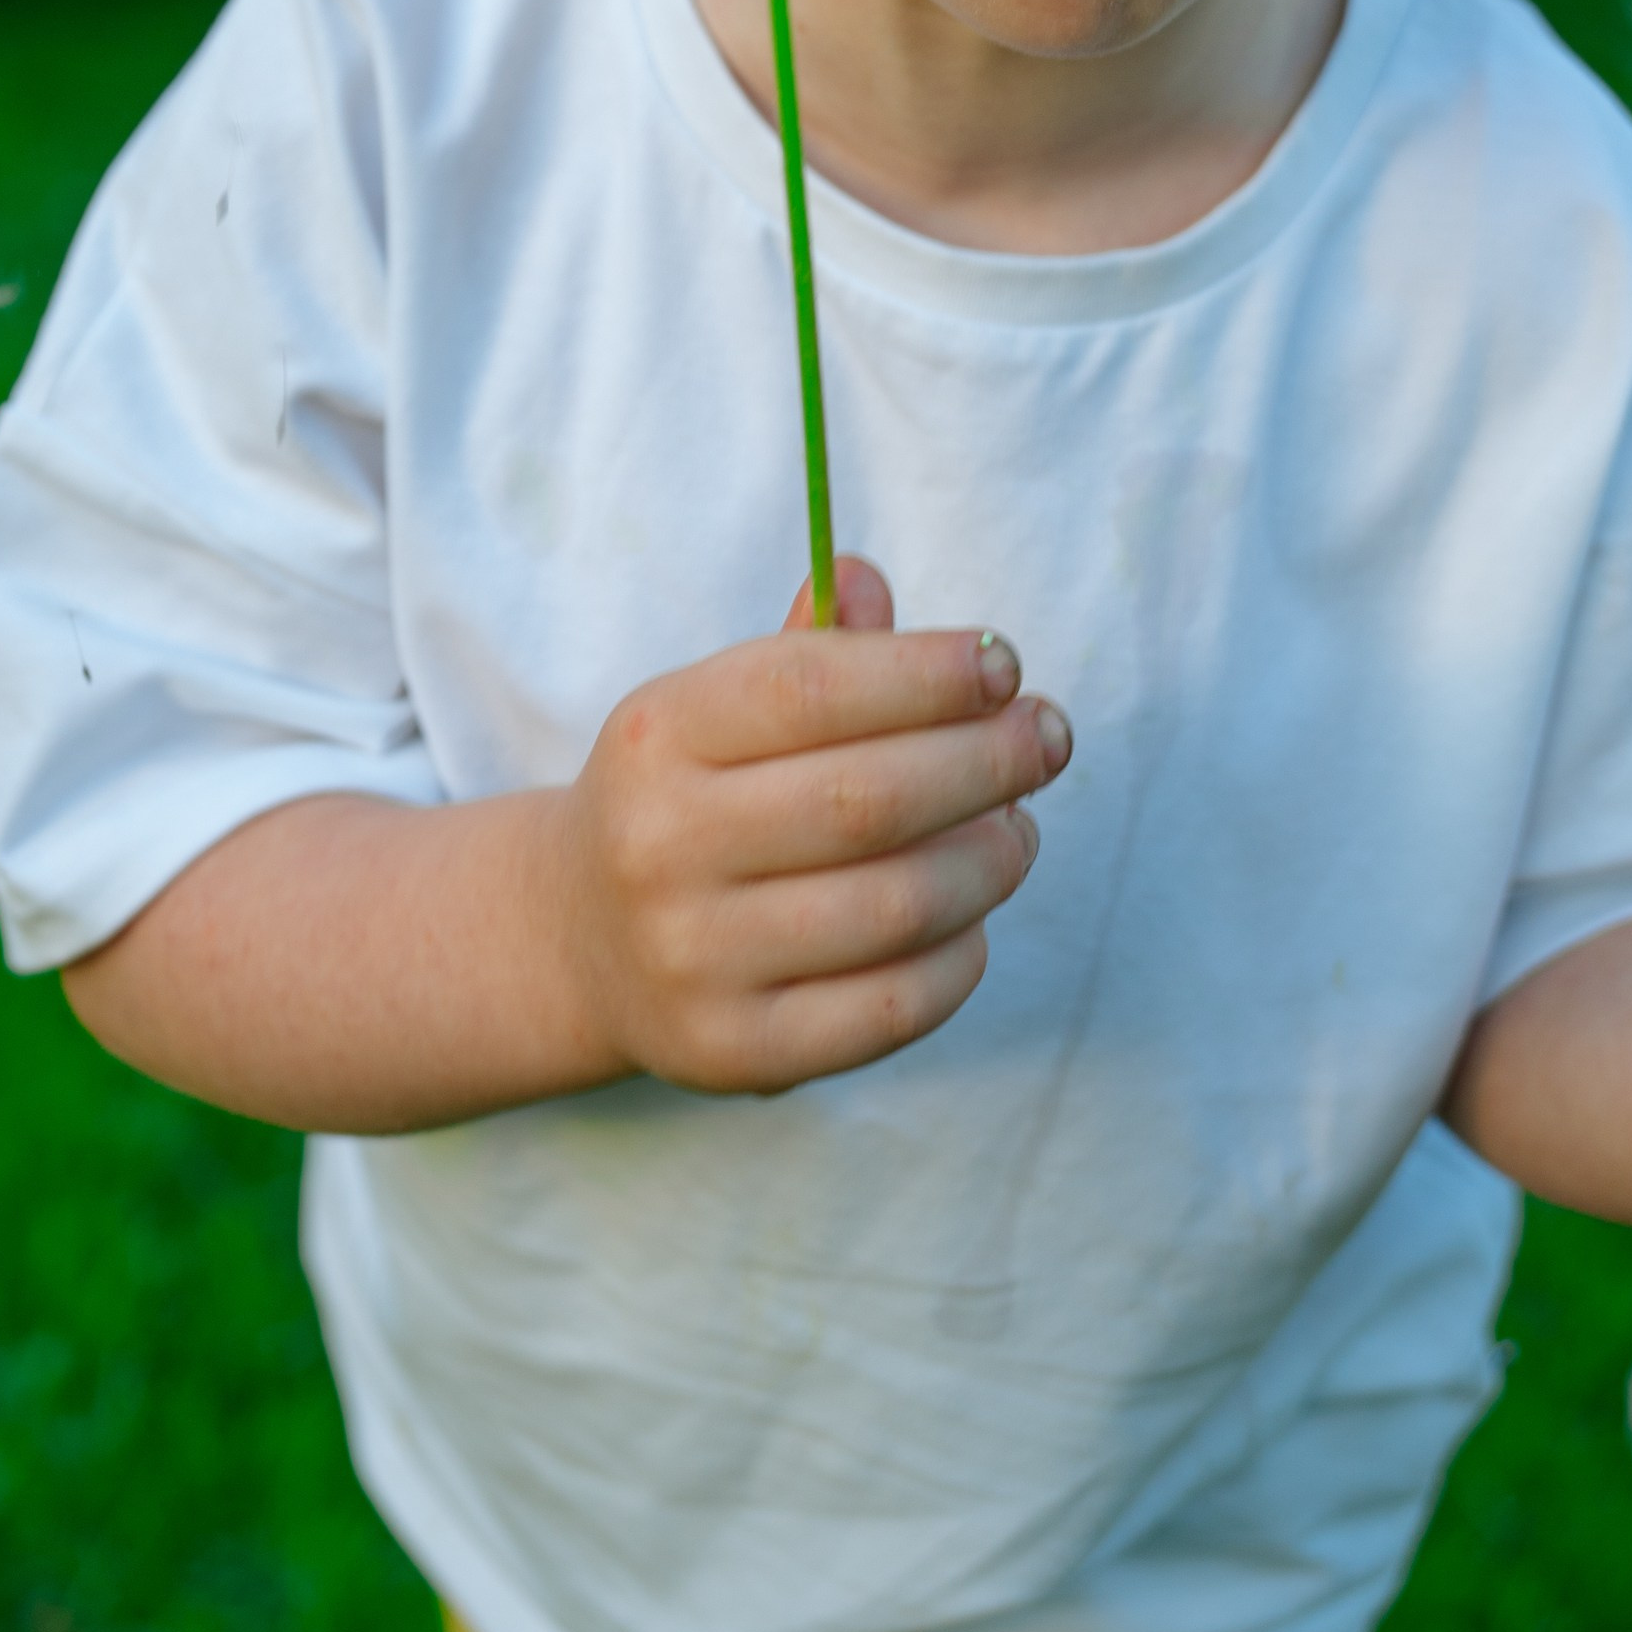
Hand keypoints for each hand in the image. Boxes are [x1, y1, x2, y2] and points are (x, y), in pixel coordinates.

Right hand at [552, 554, 1070, 1096]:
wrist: (584, 938)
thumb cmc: (689, 796)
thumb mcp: (717, 707)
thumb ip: (805, 649)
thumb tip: (865, 581)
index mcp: (658, 736)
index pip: (810, 688)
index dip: (925, 672)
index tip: (1004, 663)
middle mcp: (662, 846)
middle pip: (868, 800)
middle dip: (987, 761)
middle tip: (1047, 739)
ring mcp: (694, 958)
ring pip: (896, 906)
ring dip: (990, 860)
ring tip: (1018, 829)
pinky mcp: (736, 1050)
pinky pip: (891, 1007)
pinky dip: (960, 957)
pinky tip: (974, 918)